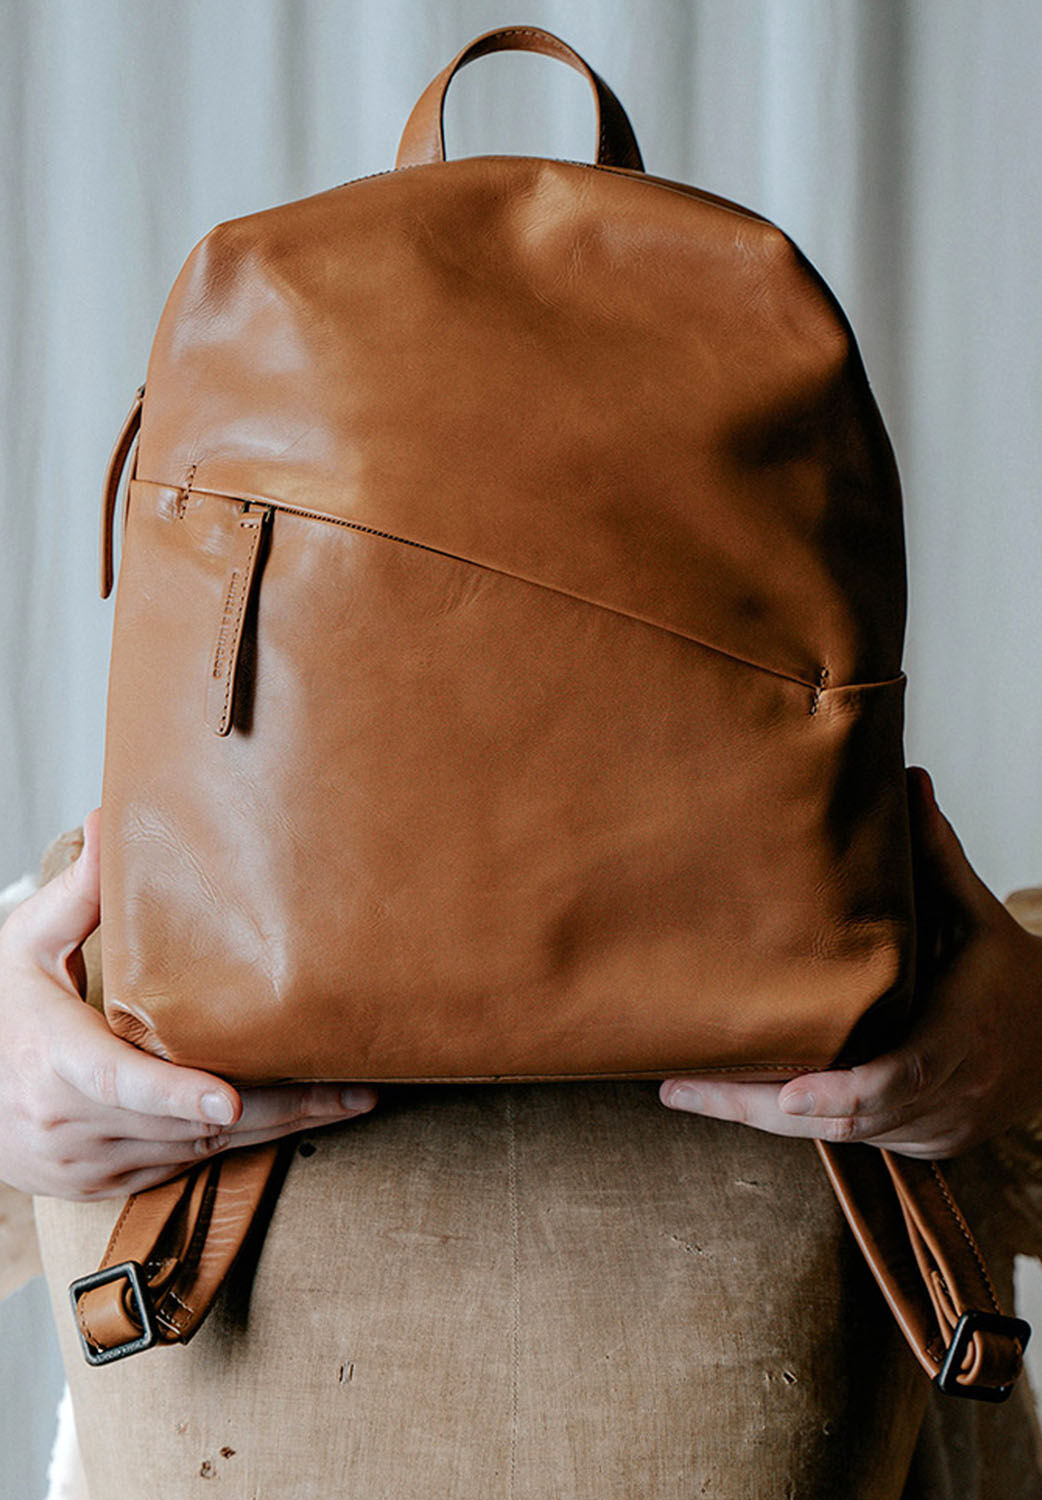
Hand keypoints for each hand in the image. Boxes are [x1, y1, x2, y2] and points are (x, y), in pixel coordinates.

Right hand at [0, 808, 376, 1198]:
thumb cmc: (2, 1015)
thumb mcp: (26, 946)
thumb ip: (76, 894)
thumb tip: (107, 819)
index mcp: (53, 1060)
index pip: (120, 1083)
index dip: (176, 1095)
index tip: (226, 1103)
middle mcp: (69, 1122)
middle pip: (187, 1125)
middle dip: (277, 1109)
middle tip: (352, 1092)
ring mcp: (86, 1163)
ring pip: (196, 1153)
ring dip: (272, 1129)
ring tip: (345, 1101)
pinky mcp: (102, 1186)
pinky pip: (182, 1169)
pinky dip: (234, 1145)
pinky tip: (290, 1118)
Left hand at [661, 766, 1041, 1158]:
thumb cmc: (1007, 972)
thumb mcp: (976, 912)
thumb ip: (936, 854)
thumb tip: (907, 778)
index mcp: (960, 1036)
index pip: (899, 1077)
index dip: (842, 1092)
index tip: (788, 1096)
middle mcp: (947, 1094)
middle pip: (847, 1118)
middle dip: (760, 1110)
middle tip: (682, 1089)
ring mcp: (933, 1128)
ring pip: (838, 1134)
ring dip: (761, 1118)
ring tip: (683, 1089)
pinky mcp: (920, 1143)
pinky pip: (849, 1137)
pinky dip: (793, 1120)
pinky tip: (730, 1099)